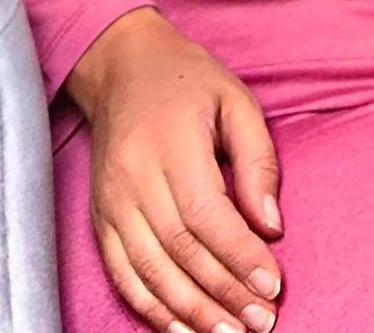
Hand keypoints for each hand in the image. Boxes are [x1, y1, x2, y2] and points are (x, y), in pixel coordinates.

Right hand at [64, 9, 284, 332]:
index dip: (239, 256)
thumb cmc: (188, 81)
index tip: (273, 285)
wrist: (121, 67)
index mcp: (171, 143)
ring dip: (192, 312)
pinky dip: (152, 308)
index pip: (206, 214)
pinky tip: (182, 328)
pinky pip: (123, 274)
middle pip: (180, 250)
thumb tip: (271, 227)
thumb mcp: (235, 100)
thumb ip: (257, 161)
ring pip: (150, 271)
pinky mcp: (99, 218)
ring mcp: (111, 201)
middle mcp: (134, 177)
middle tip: (263, 322)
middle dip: (224, 293)